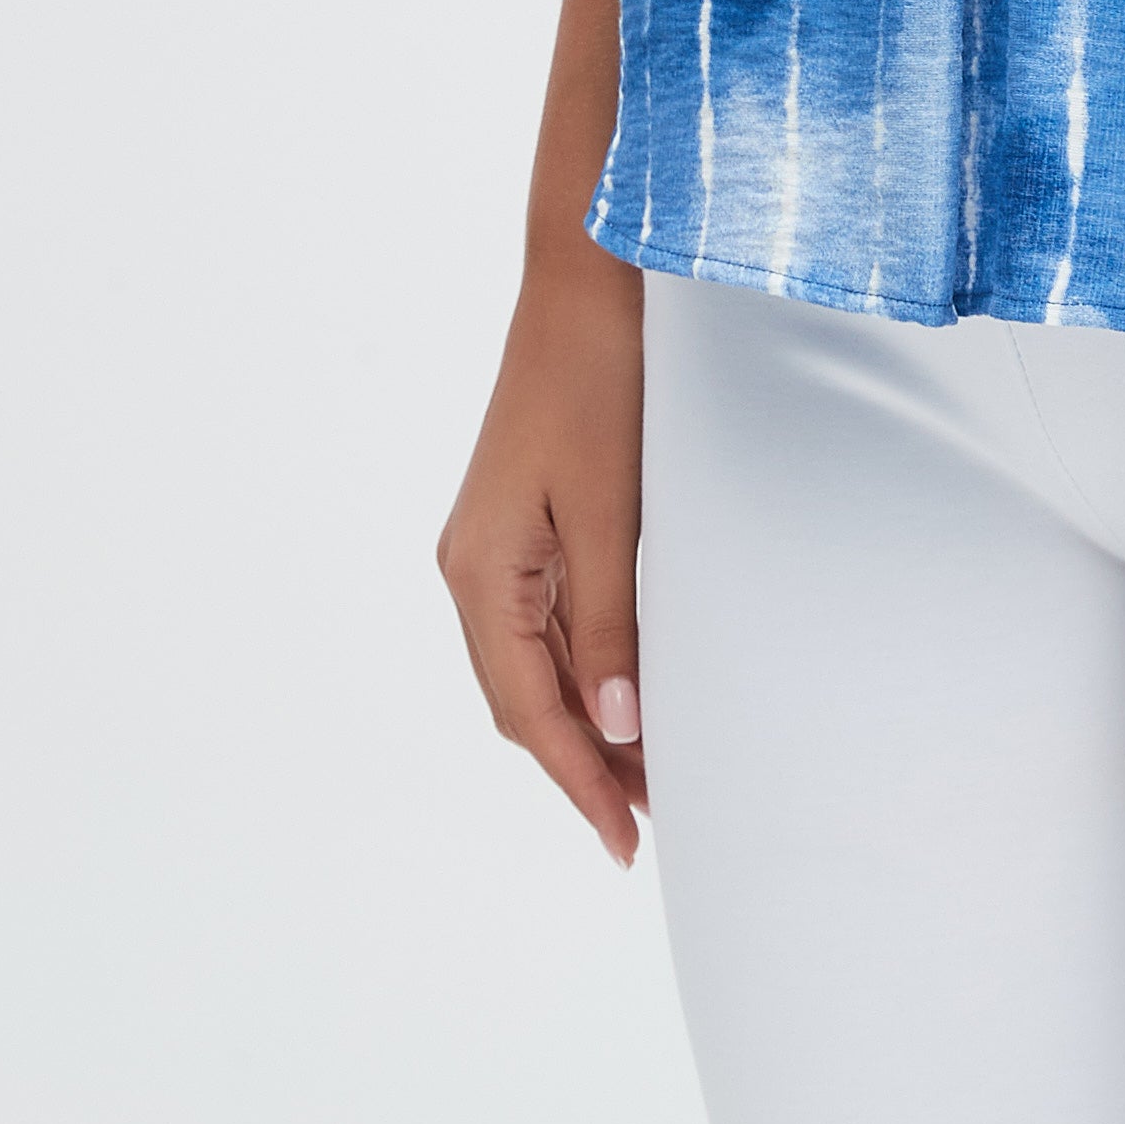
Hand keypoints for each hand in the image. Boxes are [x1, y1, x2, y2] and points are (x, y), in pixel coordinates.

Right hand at [436, 255, 649, 864]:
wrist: (590, 282)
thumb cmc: (600, 383)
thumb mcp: (610, 512)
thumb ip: (611, 623)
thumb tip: (618, 725)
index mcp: (479, 572)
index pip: (527, 711)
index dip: (577, 782)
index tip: (625, 841)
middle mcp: (473, 568)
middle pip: (523, 700)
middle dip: (583, 766)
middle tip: (650, 824)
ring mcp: (496, 546)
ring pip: (535, 667)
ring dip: (587, 723)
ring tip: (651, 777)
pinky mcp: (525, 523)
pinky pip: (549, 624)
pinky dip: (587, 671)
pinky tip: (629, 695)